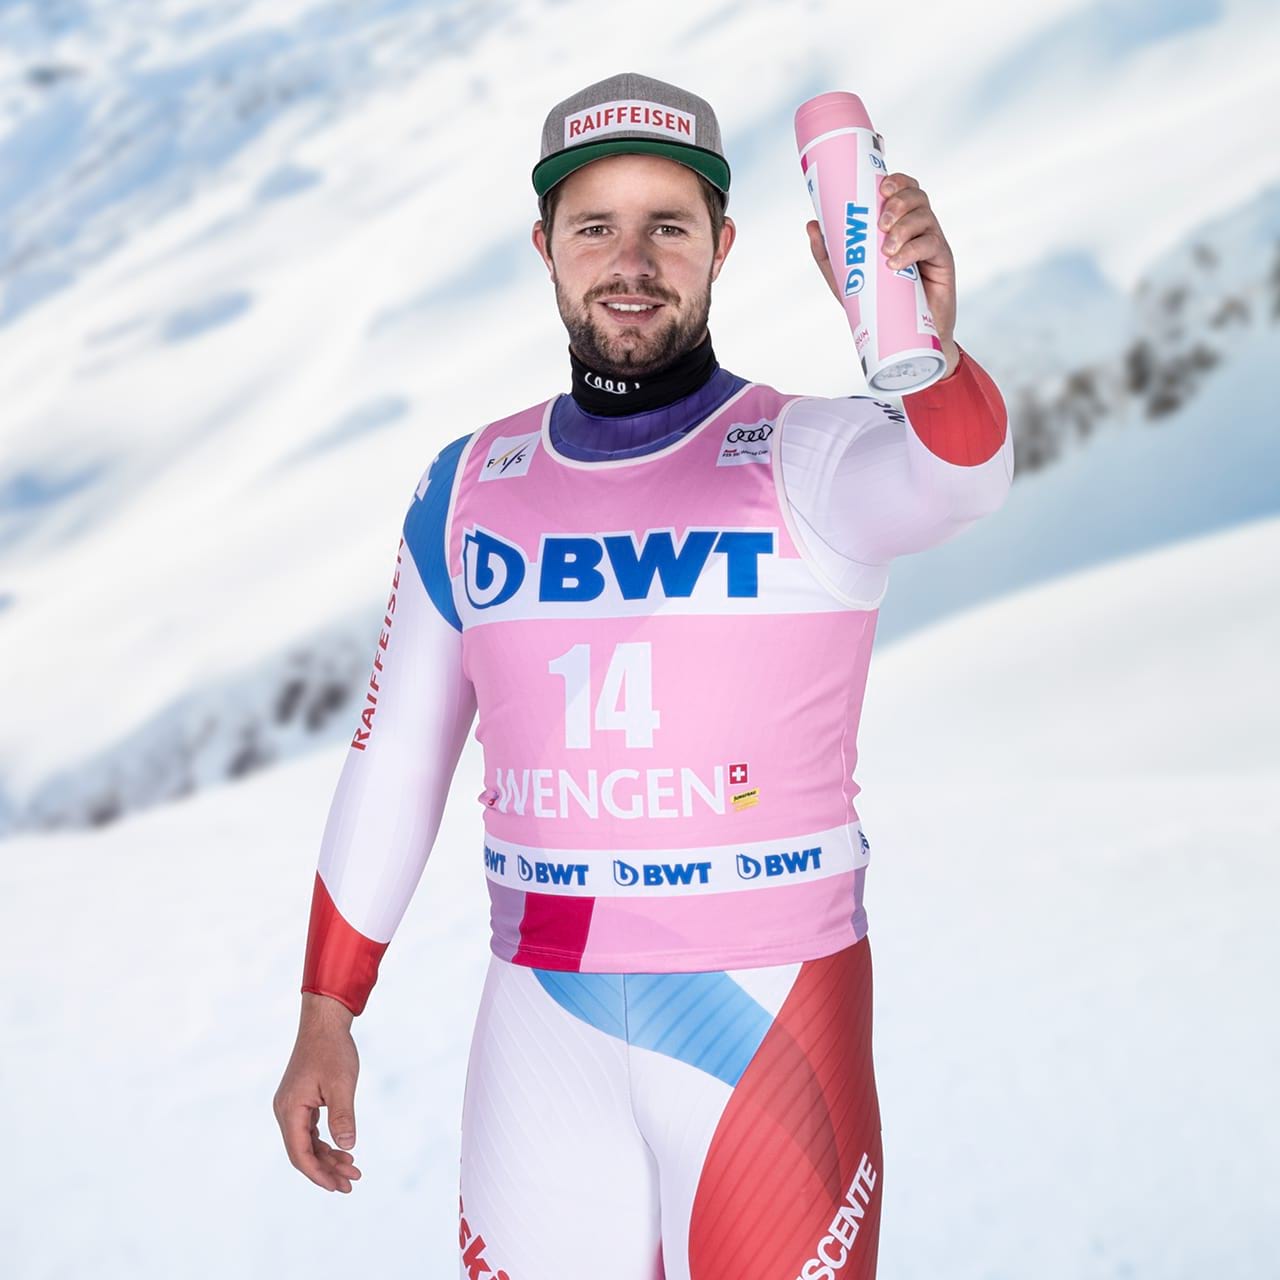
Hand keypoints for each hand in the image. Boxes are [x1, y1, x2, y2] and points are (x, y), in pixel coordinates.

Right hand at [272, 995, 363, 1192]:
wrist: (324, 1022)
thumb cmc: (333, 1050)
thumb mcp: (341, 1084)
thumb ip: (342, 1116)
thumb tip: (347, 1147)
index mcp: (290, 1109)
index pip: (300, 1153)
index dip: (318, 1173)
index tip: (337, 1186)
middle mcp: (285, 1111)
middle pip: (302, 1152)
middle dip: (326, 1170)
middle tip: (351, 1183)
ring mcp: (291, 1106)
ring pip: (307, 1142)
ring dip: (327, 1157)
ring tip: (352, 1169)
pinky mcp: (300, 1101)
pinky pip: (309, 1130)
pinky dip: (325, 1142)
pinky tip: (342, 1150)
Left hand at [806, 170, 956, 352]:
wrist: (906, 335)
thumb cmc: (878, 301)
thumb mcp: (846, 277)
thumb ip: (829, 253)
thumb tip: (812, 224)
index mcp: (898, 223)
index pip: (903, 189)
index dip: (896, 181)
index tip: (881, 188)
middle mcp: (918, 228)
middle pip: (917, 196)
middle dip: (898, 202)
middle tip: (881, 223)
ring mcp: (932, 242)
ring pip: (925, 217)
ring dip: (903, 227)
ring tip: (885, 250)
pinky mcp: (943, 262)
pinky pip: (932, 244)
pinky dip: (912, 250)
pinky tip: (894, 263)